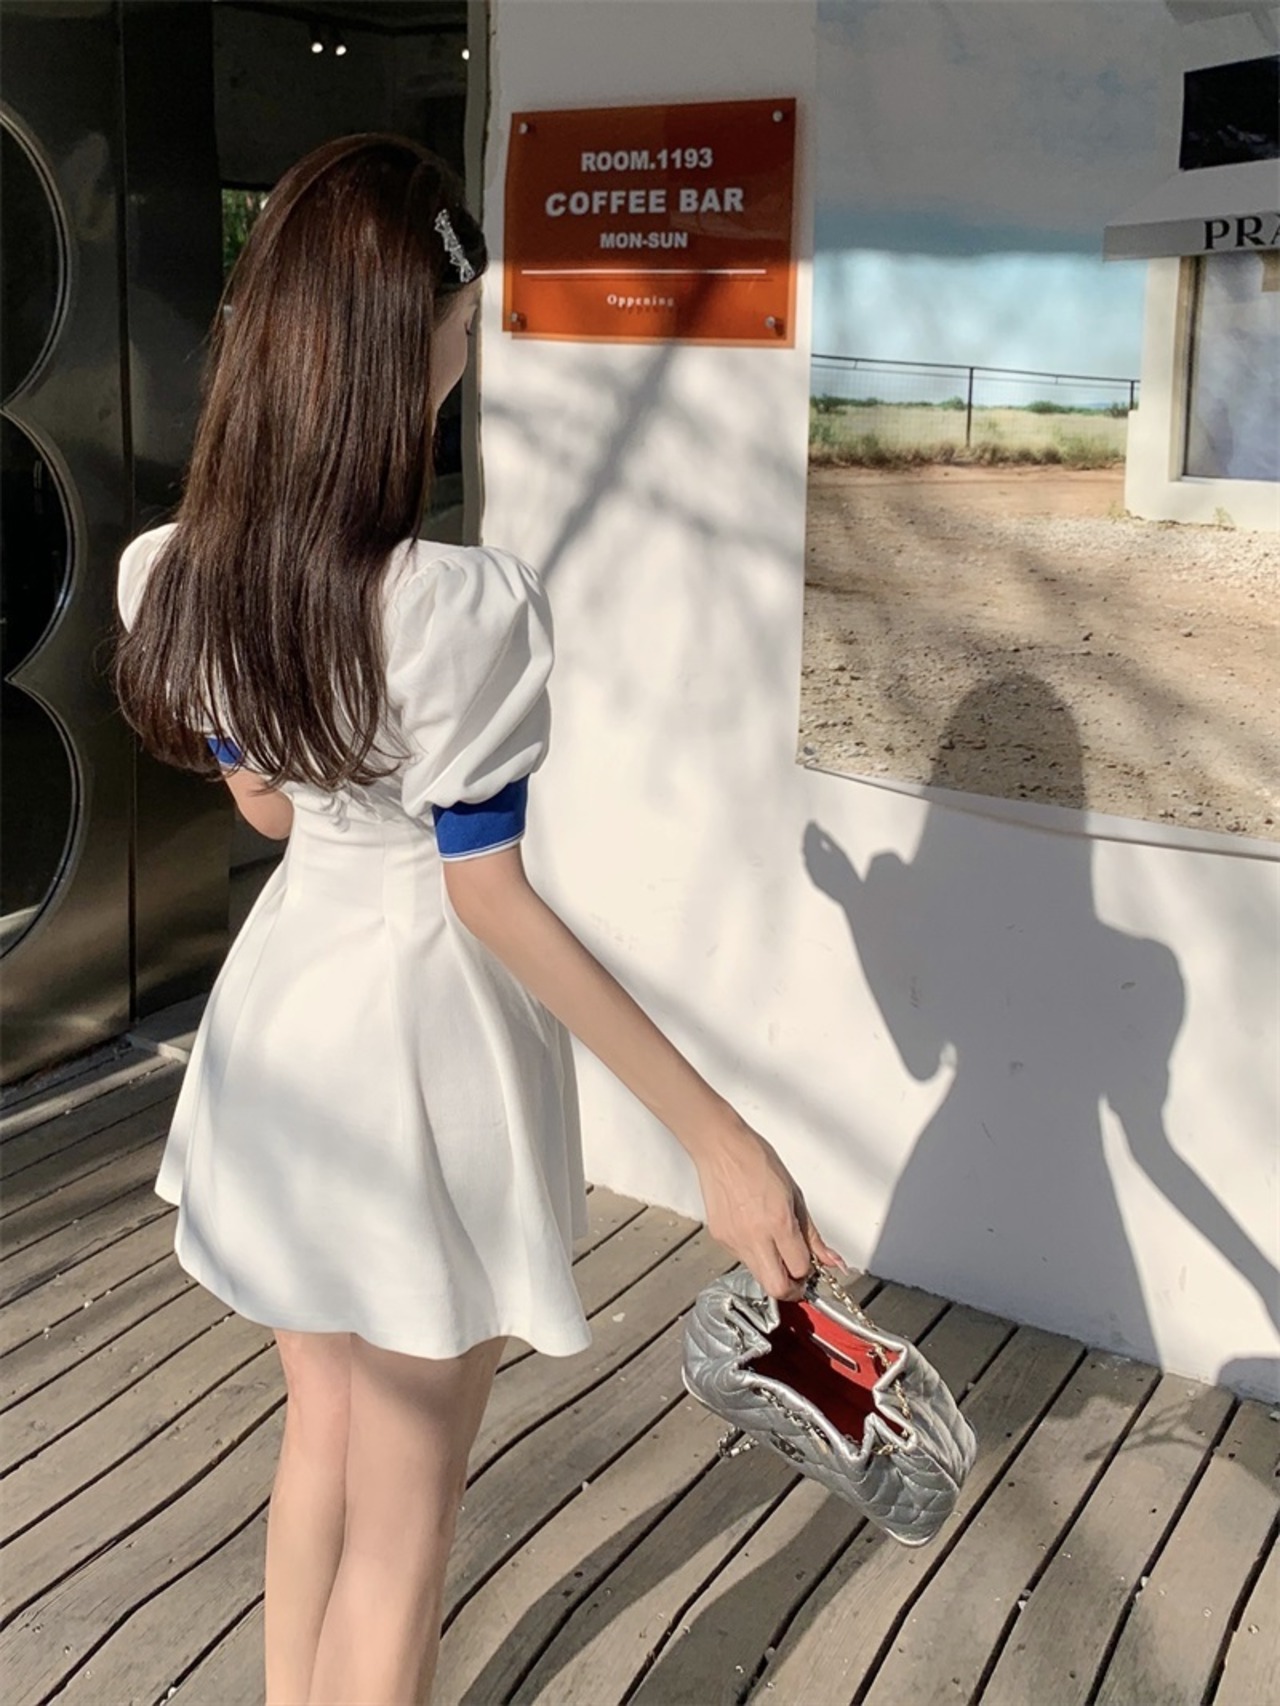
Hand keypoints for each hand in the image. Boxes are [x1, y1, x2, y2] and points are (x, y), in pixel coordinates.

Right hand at [694, 1119, 846, 1300]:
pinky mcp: (720, 1238)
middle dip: (791, 1289)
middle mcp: (755, 1236)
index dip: (808, 1272)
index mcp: (778, 1222)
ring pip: (758, 1275)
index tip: (810, 1265)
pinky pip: (742, 1258)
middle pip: (777, 1288)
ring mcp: (734, 1240)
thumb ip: (812, 1234)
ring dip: (772, 1269)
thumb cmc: (757, 1161)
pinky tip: (755, 1230)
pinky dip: (755, 1253)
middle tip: (797, 1276)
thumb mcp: (795, 1195)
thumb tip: (831, 1260)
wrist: (721, 1148)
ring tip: (775, 1244)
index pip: (800, 1269)